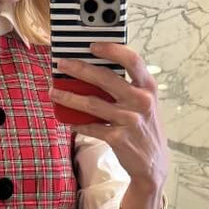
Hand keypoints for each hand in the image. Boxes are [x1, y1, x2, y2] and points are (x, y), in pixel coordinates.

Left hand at [50, 42, 168, 193]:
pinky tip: (68, 120)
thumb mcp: (144, 103)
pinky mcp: (118, 138)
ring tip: (54, 92)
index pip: (132, 60)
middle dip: (79, 69)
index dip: (112, 49)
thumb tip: (93, 73)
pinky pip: (91, 127)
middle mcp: (140, 101)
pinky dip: (77, 123)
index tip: (93, 45)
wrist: (154, 163)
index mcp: (148, 87)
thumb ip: (127, 87)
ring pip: (92, 103)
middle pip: (104, 78)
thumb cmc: (144, 127)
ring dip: (69, 96)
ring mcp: (129, 120)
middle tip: (62, 65)